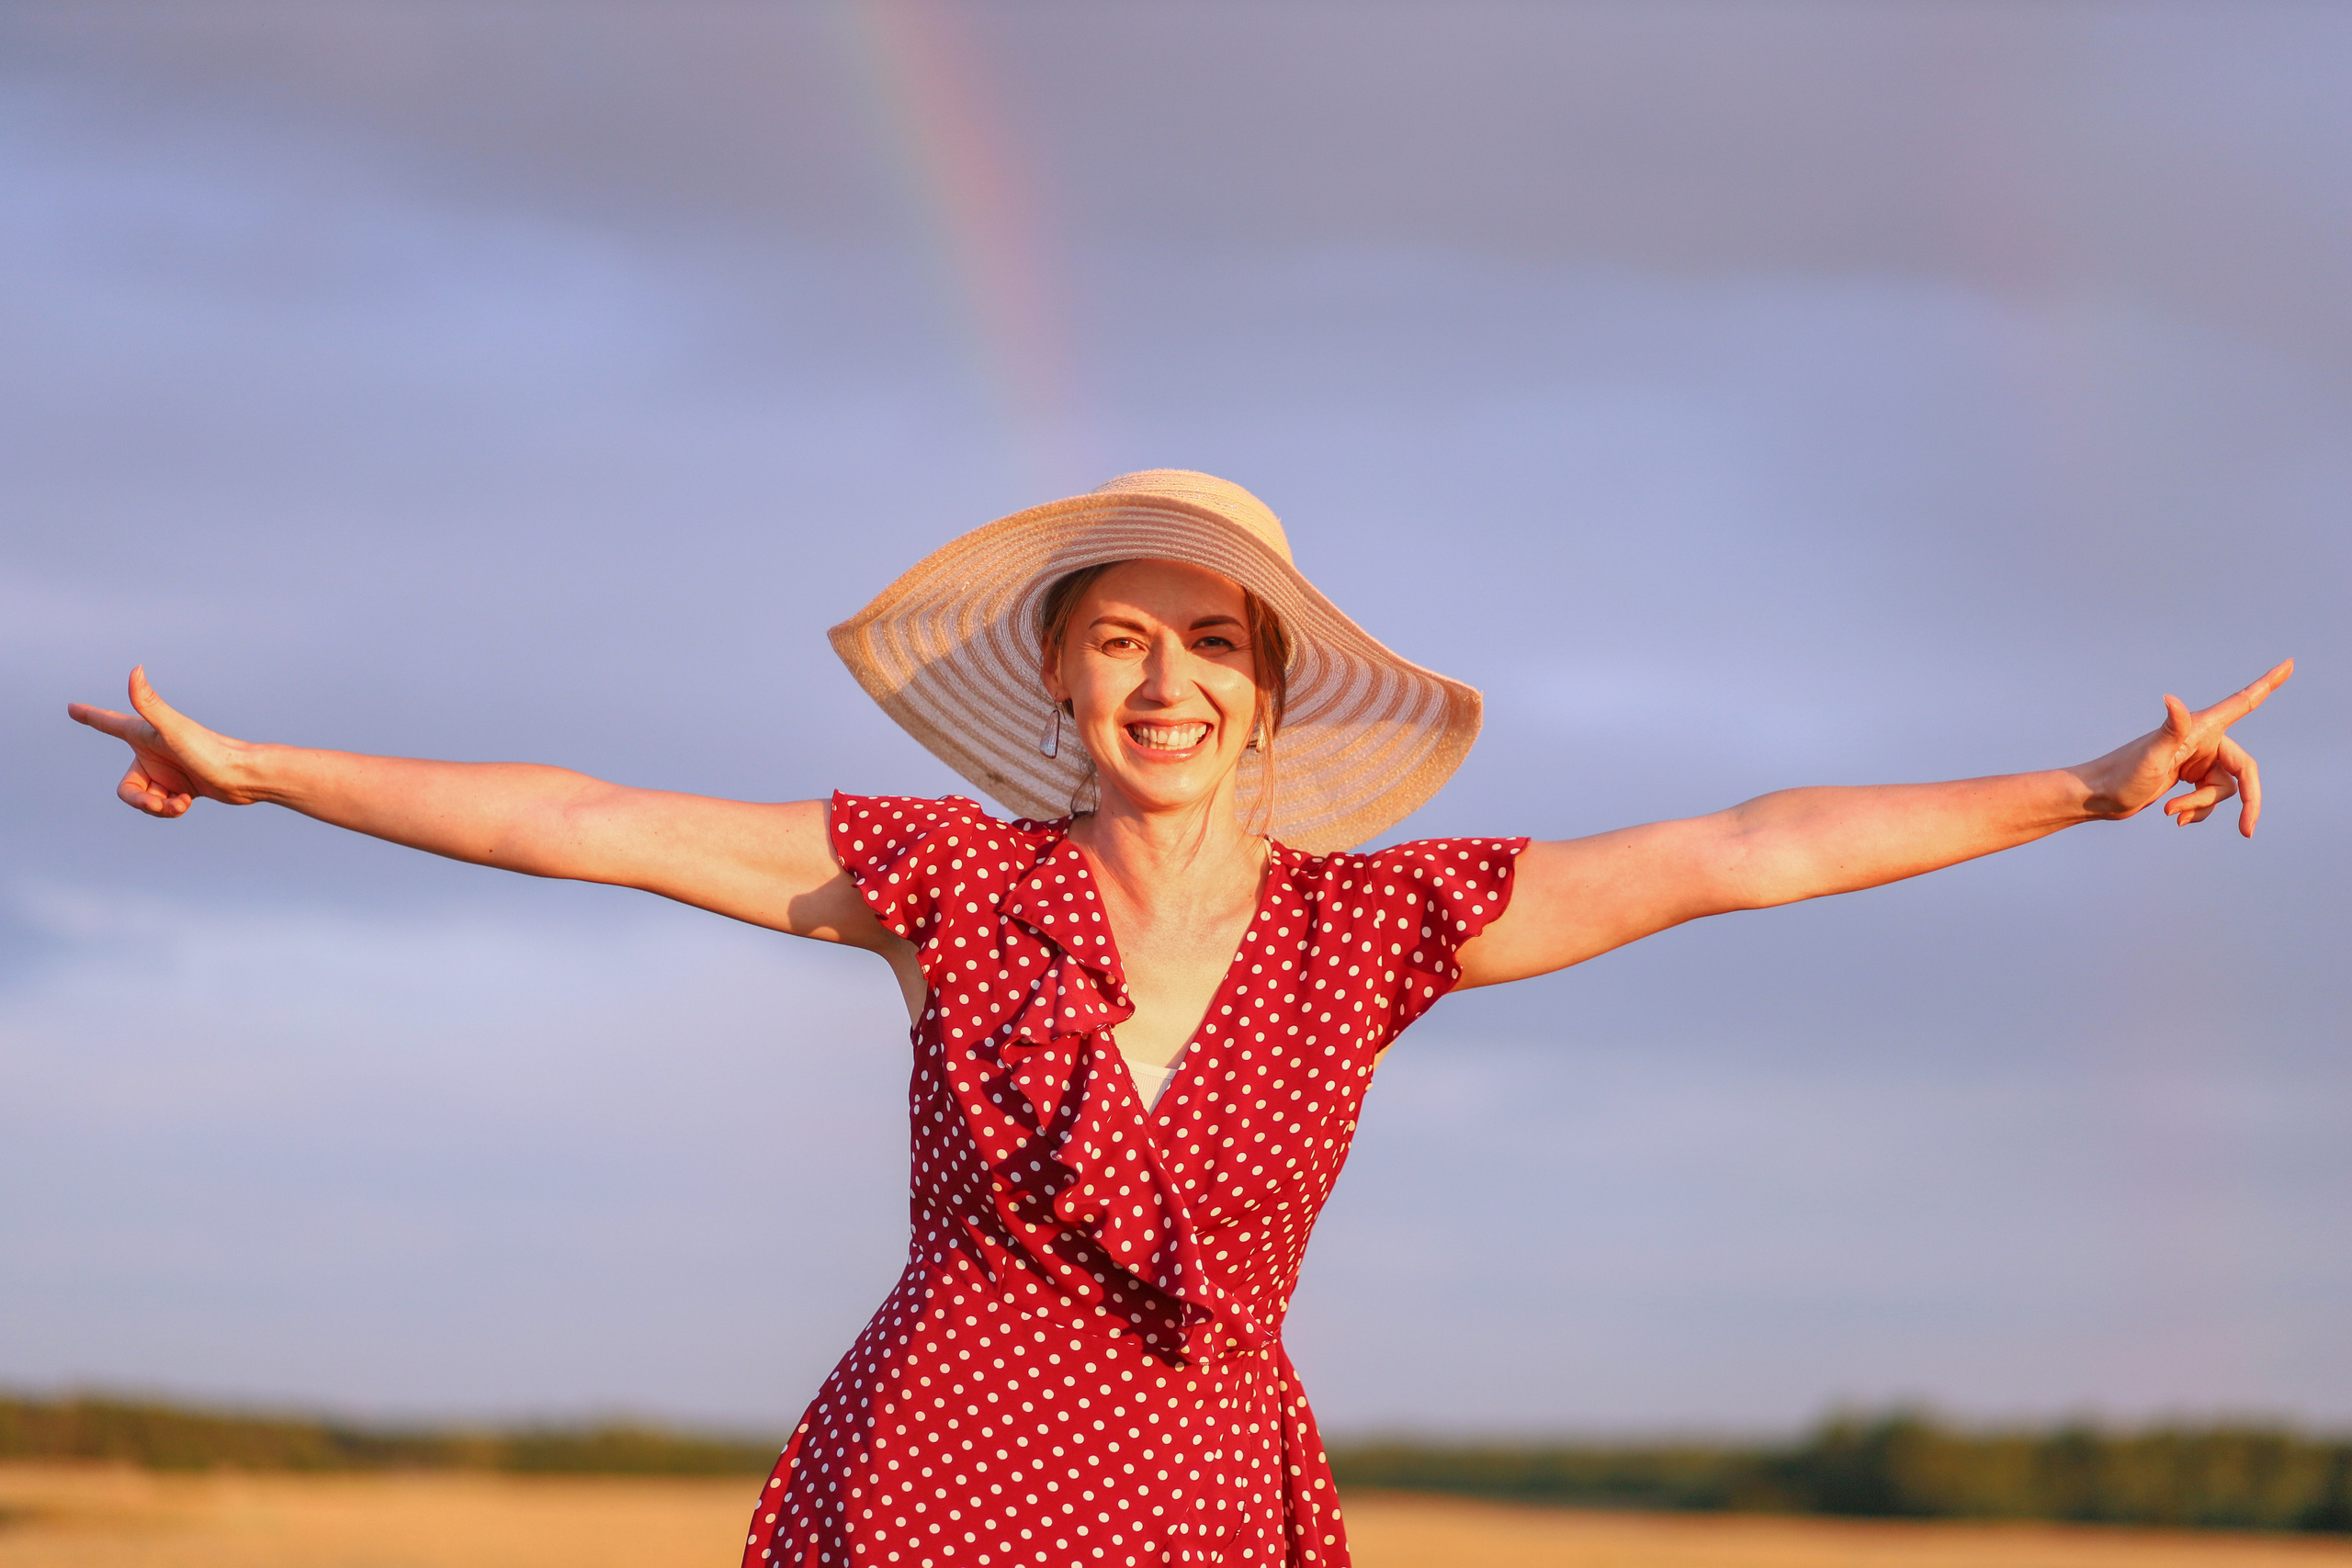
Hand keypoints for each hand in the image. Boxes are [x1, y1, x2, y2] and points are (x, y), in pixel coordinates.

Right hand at [67, 667, 259, 816]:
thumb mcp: (174, 730)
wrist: (247, 776)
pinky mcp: (183, 786)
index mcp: (145, 735)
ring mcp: (168, 770)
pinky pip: (164, 806)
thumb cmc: (212, 751)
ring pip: (146, 800)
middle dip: (141, 802)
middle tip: (158, 805)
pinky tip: (190, 801)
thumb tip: (135, 670)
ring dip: (161, 808)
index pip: (109, 723)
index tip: (72, 708)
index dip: (90, 716)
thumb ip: (150, 705)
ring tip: (183, 802)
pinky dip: (173, 809)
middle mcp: (154, 751)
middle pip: (128, 788)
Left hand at [2078, 659, 2291, 835]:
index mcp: (2201, 728)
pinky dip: (2196, 810)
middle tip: (2247, 830)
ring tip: (2170, 811)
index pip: (2243, 702)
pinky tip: (2174, 816)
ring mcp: (2197, 761)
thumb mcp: (2151, 755)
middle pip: (2243, 771)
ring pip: (2224, 790)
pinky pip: (2210, 800)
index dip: (2268, 684)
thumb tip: (2171, 699)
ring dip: (2201, 806)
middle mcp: (2204, 741)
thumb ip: (2170, 728)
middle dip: (2246, 802)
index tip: (2290, 663)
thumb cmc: (2122, 773)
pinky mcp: (2190, 779)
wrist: (2098, 796)